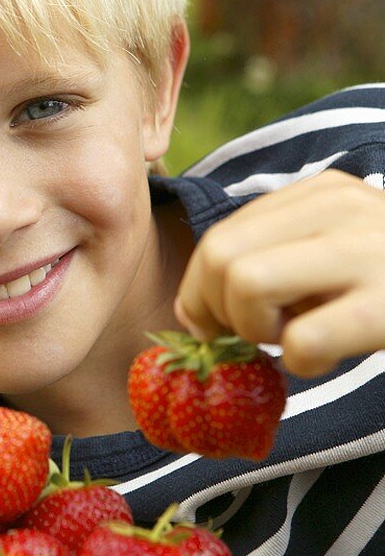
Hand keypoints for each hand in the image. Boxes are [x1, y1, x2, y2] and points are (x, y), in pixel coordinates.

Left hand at [174, 170, 384, 376]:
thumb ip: (270, 259)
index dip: (203, 293)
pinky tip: (333, 355)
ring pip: (247, 284)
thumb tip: (189, 310)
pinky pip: (301, 340)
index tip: (228, 325)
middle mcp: (340, 208)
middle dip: (221, 310)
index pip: (219, 238)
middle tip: (265, 333)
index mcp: (322, 193)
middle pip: (219, 256)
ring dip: (258, 330)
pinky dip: (302, 362)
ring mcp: (364, 252)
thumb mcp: (337, 251)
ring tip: (300, 337)